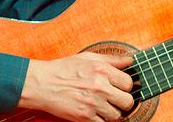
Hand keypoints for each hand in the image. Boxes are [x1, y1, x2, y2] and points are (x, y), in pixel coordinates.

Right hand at [19, 52, 134, 121]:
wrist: (42, 84)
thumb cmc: (63, 69)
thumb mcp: (88, 57)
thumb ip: (112, 59)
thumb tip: (130, 60)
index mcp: (102, 70)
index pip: (129, 83)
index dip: (125, 86)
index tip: (120, 87)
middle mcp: (100, 87)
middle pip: (127, 101)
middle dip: (124, 102)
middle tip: (116, 100)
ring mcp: (93, 103)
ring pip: (117, 115)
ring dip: (112, 112)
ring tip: (104, 106)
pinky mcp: (84, 117)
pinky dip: (101, 120)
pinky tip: (95, 112)